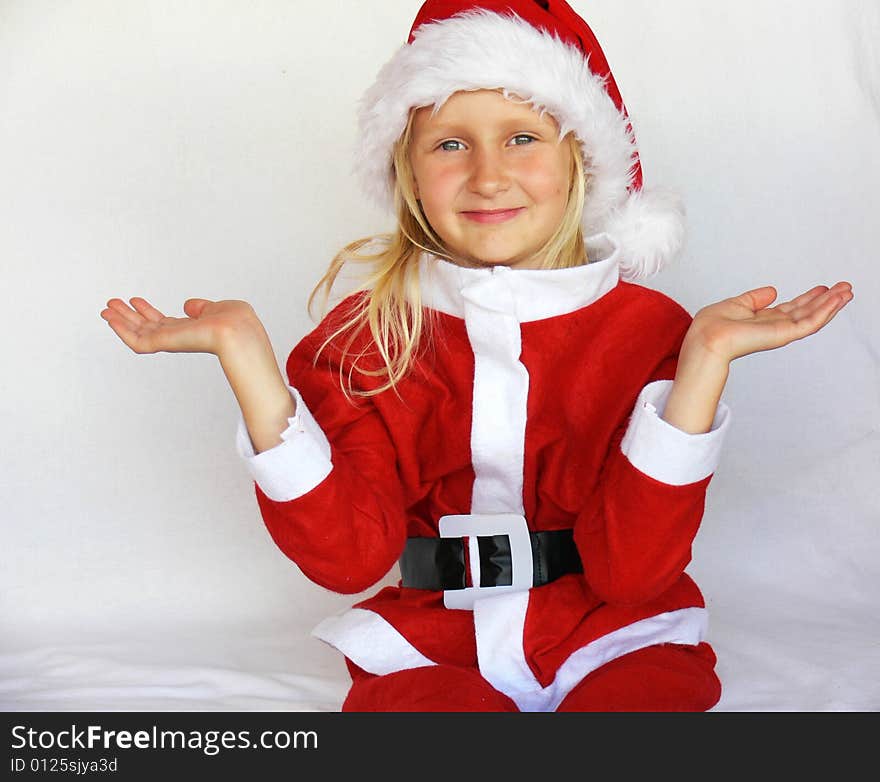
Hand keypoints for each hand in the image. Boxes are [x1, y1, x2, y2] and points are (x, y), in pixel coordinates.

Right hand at [99, 297, 265, 356]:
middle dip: (128, 316)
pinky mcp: (164, 345)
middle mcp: (179, 337)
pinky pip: (136, 342)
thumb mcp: (219, 308)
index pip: (163, 322)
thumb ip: (202, 308)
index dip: (147, 311)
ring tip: (106, 309)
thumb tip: (189, 306)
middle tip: (111, 304)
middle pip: (146, 327)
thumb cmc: (237, 322)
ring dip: (120, 321)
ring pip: (138, 334)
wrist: (237, 331)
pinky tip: (111, 319)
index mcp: (191, 329)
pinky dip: (122, 331)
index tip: (135, 300)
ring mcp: (171, 342)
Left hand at [683, 281, 853, 363]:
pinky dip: (825, 311)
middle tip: (845, 287)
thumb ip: (755, 299)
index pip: (791, 309)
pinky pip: (810, 322)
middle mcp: (773, 327)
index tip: (822, 288)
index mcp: (762, 321)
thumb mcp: (736, 304)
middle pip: (806, 312)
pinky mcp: (784, 334)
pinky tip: (837, 300)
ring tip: (847, 291)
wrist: (707, 339)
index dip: (808, 298)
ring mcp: (780, 332)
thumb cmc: (711, 326)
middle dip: (826, 300)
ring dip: (831, 304)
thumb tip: (772, 291)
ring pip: (812, 317)